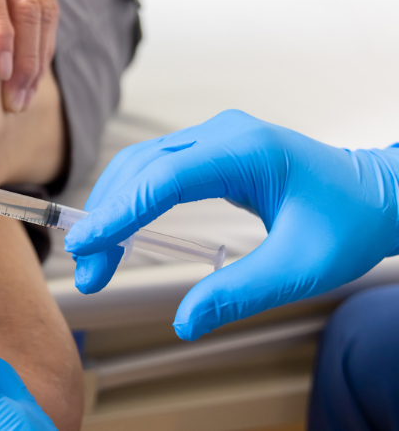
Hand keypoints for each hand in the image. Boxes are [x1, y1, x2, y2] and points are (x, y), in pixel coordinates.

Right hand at [64, 109, 398, 339]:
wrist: (378, 195)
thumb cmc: (349, 223)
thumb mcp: (300, 269)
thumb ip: (239, 293)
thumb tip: (184, 322)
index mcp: (247, 152)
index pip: (164, 178)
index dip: (119, 212)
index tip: (86, 245)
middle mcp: (224, 134)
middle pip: (142, 168)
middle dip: (107, 216)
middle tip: (88, 266)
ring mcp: (216, 138)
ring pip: (142, 165)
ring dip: (114, 207)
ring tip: (97, 256)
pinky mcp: (211, 151)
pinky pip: (157, 169)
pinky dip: (132, 199)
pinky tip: (120, 230)